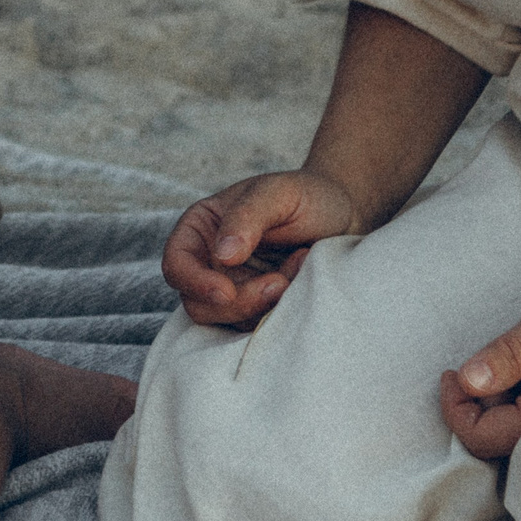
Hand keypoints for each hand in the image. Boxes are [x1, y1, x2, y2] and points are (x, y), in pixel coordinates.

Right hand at [161, 168, 363, 327]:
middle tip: (280, 283)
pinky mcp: (259, 308)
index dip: (194, 283)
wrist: (345, 215)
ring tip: (298, 269)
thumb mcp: (277, 194)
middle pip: (198, 303)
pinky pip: (257, 326)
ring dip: (264, 305)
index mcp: (201, 228)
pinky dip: (280, 311)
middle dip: (239, 302)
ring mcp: (234, 288)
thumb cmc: (307, 196)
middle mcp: (209, 261)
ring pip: (228, 321)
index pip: (176, 264)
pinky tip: (300, 279)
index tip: (226, 292)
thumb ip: (247, 217)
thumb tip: (222, 256)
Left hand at [440, 261, 520, 458]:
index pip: (484, 438)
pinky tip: (519, 354)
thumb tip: (467, 381)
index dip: (455, 409)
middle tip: (463, 362)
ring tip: (494, 353)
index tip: (451, 370)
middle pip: (495, 436)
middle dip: (469, 405)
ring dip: (491, 395)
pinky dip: (512, 387)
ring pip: (514, 422)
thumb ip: (511, 353)